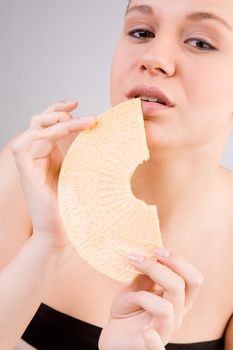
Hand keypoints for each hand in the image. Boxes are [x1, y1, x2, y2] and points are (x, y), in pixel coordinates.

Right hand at [11, 101, 95, 247]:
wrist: (62, 232)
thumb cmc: (73, 206)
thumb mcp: (83, 174)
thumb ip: (86, 157)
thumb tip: (105, 141)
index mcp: (50, 155)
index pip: (50, 125)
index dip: (61, 111)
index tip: (80, 105)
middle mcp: (38, 155)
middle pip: (39, 121)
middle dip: (58, 110)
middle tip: (77, 106)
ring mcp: (30, 162)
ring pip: (34, 127)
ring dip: (56, 120)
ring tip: (79, 119)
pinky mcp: (25, 171)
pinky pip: (25, 143)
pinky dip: (43, 134)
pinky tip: (61, 133)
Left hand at [99, 248, 203, 349]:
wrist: (113, 337)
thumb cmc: (127, 311)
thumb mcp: (135, 288)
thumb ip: (145, 276)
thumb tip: (150, 257)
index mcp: (178, 300)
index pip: (192, 279)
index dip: (177, 261)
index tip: (155, 249)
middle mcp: (177, 315)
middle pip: (180, 287)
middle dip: (157, 267)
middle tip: (136, 258)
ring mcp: (164, 332)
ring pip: (167, 309)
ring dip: (143, 295)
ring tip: (130, 297)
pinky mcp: (149, 348)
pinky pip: (157, 347)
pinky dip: (152, 339)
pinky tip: (145, 332)